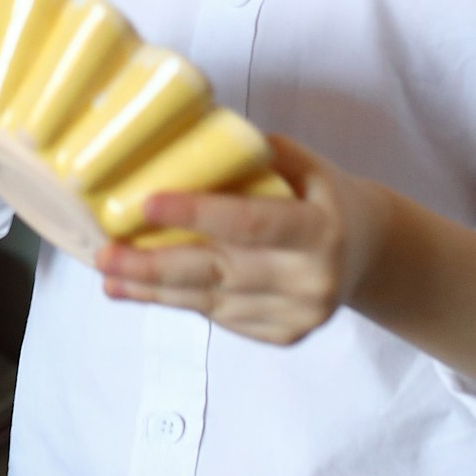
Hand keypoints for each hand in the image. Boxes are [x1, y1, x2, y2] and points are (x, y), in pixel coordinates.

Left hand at [95, 135, 384, 346]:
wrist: (372, 253)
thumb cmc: (325, 195)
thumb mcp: (306, 165)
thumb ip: (253, 157)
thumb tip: (182, 139)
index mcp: (320, 229)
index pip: (249, 222)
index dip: (195, 214)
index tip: (145, 203)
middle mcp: (311, 280)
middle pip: (218, 273)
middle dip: (153, 266)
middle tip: (104, 254)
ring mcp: (298, 315)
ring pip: (210, 302)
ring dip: (153, 289)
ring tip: (109, 274)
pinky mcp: (284, 336)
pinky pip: (221, 318)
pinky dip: (178, 301)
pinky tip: (141, 289)